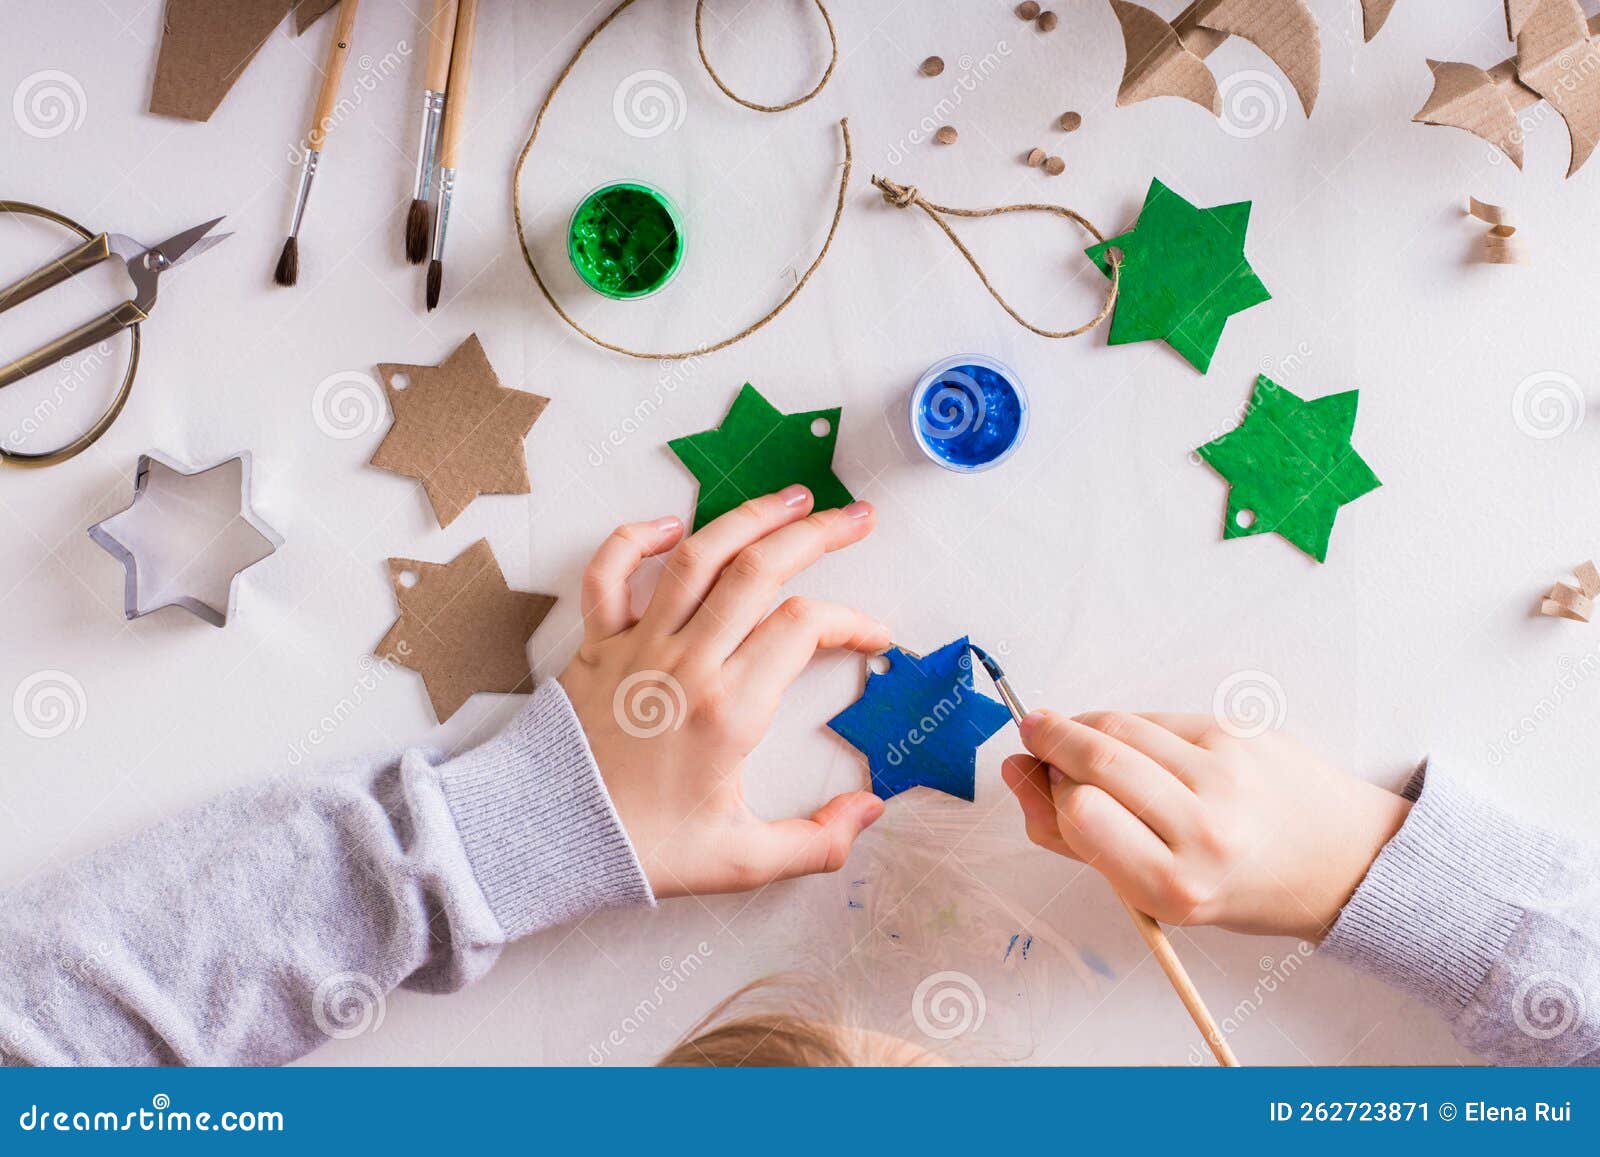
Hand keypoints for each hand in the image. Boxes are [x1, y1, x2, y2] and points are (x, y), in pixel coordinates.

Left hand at [559, 485, 890, 898]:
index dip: (851, 622)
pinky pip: (610, 574)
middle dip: (817, 535)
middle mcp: (688, 662)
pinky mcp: (597, 645)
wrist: (547, 841)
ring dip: (748, 518)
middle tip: (856, 518)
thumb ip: (816, 843)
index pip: (804, 630)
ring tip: (789, 498)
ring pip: (699, 557)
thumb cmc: (642, 849)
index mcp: (730, 709)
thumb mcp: (741, 862)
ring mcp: (639, 646)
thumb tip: (871, 812)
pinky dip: (635, 539)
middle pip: (761, 571)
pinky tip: (671, 525)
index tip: (875, 636)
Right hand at [1001, 711, 1410, 939]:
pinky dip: (1138, 727)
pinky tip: (1143, 745)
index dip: (1053, 791)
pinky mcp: (1243, 734)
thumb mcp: (1154, 891)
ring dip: (1087, 726)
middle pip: (1098, 760)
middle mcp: (1206, 830)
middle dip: (1055, 740)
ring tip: (1081, 737)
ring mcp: (1229, 775)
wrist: (1342, 862)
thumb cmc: (1236, 884)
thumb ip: (1075, 839)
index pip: (1081, 815)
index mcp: (1177, 886)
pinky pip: (1163, 718)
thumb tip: (1017, 771)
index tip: (1040, 779)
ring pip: (1125, 727)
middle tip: (1035, 733)